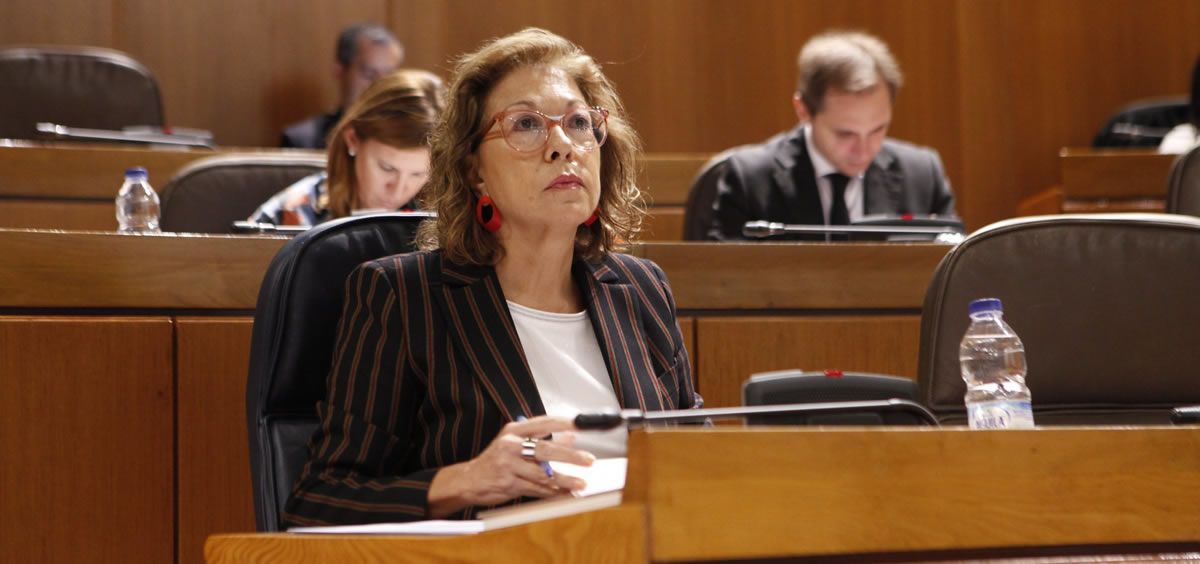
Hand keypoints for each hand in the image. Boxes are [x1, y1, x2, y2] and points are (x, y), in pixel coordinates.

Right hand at [427, 415, 594, 516]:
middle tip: (588, 460)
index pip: (543, 423)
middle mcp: (510, 446)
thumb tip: (570, 437)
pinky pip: (536, 489)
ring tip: (581, 483)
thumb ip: (541, 439)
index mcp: (513, 431)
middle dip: (570, 456)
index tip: (581, 426)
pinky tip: (565, 494)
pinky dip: (553, 493)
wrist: (469, 480)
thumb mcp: (515, 443)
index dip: (563, 424)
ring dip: (565, 480)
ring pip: (543, 474)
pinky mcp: (509, 484)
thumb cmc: (495, 460)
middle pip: (545, 449)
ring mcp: (508, 466)